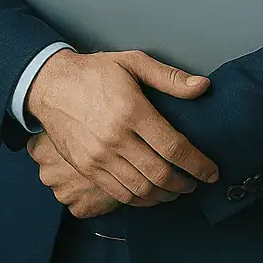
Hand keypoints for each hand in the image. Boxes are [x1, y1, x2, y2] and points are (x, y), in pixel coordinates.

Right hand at [24, 49, 218, 207]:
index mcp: (132, 111)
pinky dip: (140, 200)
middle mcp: (116, 138)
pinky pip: (119, 194)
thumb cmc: (95, 72)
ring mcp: (99, 157)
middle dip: (185, 184)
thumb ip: (169, 77)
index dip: (198, 164)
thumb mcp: (133, 62)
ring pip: (141, 190)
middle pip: (160, 174)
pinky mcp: (87, 168)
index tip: (211, 171)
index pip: (174, 147)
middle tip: (197, 182)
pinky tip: (151, 194)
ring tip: (177, 190)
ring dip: (165, 196)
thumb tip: (202, 87)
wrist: (51, 84)